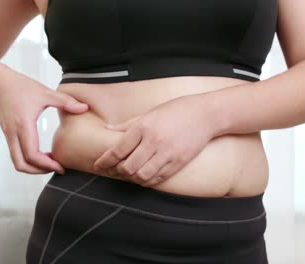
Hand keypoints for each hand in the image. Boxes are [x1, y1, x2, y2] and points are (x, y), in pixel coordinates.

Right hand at [0, 66, 88, 173]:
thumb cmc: (20, 85)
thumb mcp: (45, 92)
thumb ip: (66, 101)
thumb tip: (85, 108)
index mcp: (23, 124)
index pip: (32, 154)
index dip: (47, 165)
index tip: (61, 166)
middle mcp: (13, 133)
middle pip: (21, 164)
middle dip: (40, 171)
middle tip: (57, 168)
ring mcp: (9, 135)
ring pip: (17, 161)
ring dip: (33, 167)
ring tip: (51, 163)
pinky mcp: (8, 134)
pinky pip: (17, 154)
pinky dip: (29, 160)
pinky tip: (44, 155)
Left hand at [93, 94, 216, 186]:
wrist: (205, 114)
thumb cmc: (177, 110)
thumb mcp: (149, 113)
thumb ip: (127, 125)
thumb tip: (107, 130)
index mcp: (143, 127)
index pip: (117, 150)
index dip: (105, 161)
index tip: (98, 166)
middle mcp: (154, 141)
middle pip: (127, 167)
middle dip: (118, 171)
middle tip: (114, 170)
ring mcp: (167, 154)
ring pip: (142, 176)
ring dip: (132, 178)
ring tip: (130, 174)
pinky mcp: (178, 162)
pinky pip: (158, 178)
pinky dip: (147, 181)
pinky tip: (144, 176)